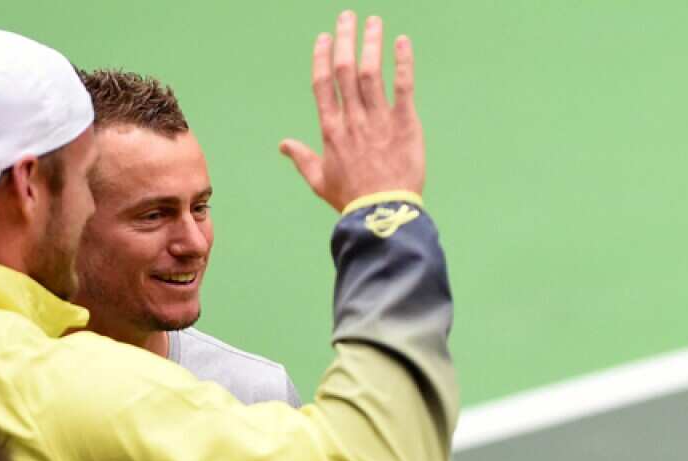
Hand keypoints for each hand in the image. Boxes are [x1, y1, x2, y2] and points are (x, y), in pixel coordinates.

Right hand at [280, 11, 424, 210]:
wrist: (382, 215)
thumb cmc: (351, 200)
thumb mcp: (320, 181)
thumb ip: (302, 158)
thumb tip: (283, 144)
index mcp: (331, 130)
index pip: (322, 85)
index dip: (321, 58)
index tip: (323, 38)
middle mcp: (352, 119)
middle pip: (345, 70)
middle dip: (345, 39)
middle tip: (348, 16)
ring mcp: (379, 120)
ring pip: (372, 73)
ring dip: (371, 43)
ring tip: (373, 21)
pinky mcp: (405, 125)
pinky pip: (403, 88)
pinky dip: (403, 64)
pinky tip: (402, 42)